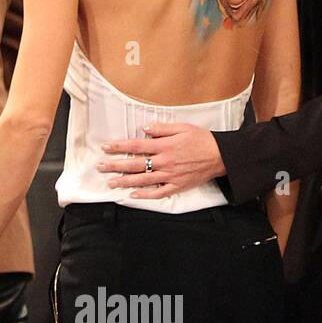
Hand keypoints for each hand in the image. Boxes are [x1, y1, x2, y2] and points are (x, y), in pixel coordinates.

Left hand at [96, 122, 224, 198]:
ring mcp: (170, 176)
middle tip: (100, 167)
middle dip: (115, 165)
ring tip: (110, 183)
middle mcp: (164, 162)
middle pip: (135, 164)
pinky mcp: (177, 186)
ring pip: (142, 180)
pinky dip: (145, 195)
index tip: (105, 147)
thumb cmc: (201, 139)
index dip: (119, 147)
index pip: (136, 146)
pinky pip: (158, 193)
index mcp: (164, 146)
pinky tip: (133, 195)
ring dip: (124, 181)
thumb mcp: (182, 127)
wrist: (221, 156)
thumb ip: (161, 128)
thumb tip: (144, 128)